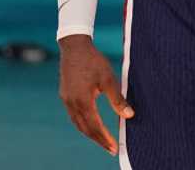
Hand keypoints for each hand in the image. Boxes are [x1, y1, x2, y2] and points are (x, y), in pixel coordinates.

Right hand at [58, 34, 133, 154]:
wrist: (74, 46)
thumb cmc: (93, 60)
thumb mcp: (108, 79)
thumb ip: (118, 99)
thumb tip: (129, 116)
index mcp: (82, 101)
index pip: (95, 127)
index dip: (105, 139)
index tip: (114, 148)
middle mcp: (72, 103)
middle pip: (85, 129)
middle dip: (98, 140)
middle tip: (110, 148)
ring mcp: (66, 100)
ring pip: (78, 124)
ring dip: (90, 133)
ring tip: (102, 140)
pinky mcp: (65, 95)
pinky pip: (74, 116)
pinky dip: (83, 124)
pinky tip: (91, 124)